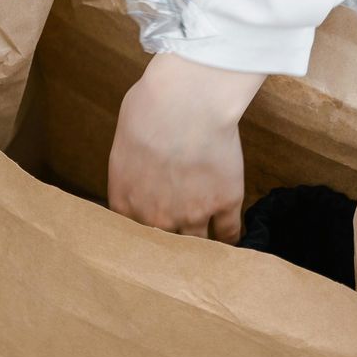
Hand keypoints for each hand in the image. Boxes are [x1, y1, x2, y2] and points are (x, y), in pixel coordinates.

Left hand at [106, 53, 266, 241]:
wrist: (185, 104)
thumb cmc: (148, 109)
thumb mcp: (124, 137)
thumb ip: (131, 162)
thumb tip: (139, 156)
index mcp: (126, 201)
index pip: (130, 231)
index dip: (141, 231)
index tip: (149, 230)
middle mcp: (156, 216)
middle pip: (162, 244)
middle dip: (168, 244)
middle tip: (176, 246)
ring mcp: (192, 213)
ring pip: (196, 244)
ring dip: (200, 247)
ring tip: (205, 252)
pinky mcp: (224, 202)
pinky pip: (229, 231)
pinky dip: (231, 239)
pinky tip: (231, 243)